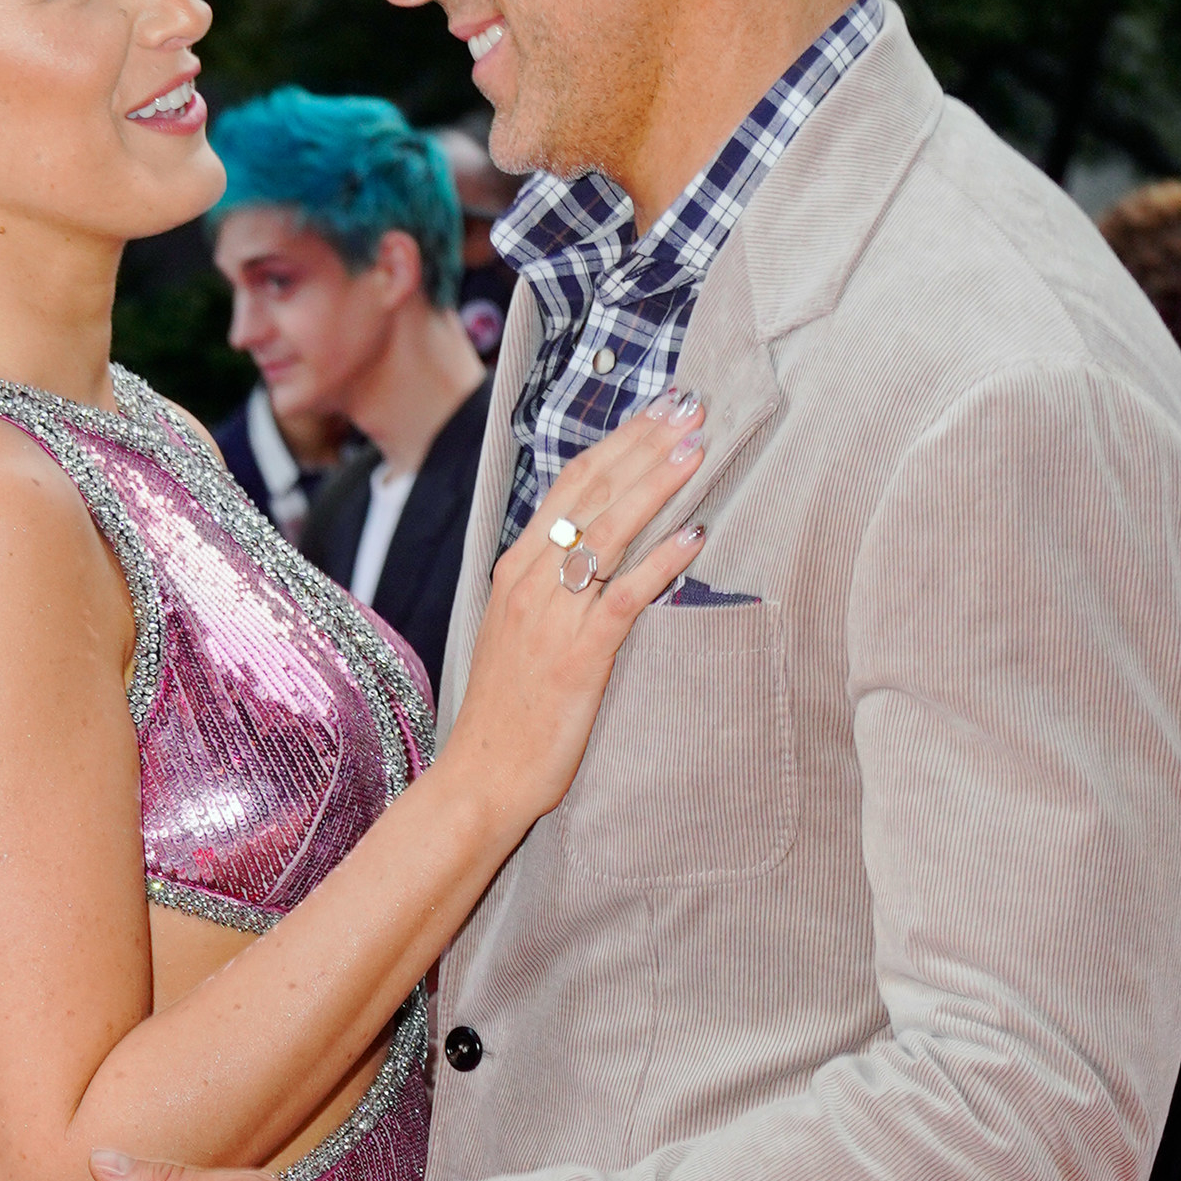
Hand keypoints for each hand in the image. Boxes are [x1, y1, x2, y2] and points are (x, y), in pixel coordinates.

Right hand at [437, 392, 713, 826]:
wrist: (482, 775)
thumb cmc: (507, 709)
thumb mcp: (519, 629)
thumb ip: (551, 584)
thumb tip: (594, 547)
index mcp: (516, 568)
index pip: (572, 483)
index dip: (619, 440)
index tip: (659, 409)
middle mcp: (530, 580)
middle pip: (594, 492)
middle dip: (645, 444)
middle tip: (691, 405)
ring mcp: (552, 616)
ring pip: (609, 532)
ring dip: (657, 485)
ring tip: (698, 448)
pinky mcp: (579, 655)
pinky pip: (624, 596)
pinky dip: (660, 561)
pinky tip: (694, 535)